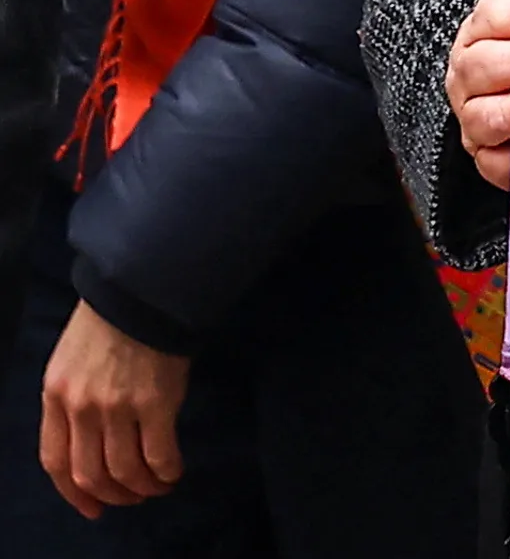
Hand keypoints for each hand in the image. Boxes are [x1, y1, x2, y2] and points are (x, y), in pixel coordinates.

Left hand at [40, 303, 187, 514]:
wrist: (146, 281)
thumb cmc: (111, 315)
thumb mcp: (73, 357)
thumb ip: (74, 397)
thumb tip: (92, 438)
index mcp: (56, 394)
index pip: (55, 461)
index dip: (73, 493)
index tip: (93, 507)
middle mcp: (81, 407)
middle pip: (90, 473)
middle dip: (112, 495)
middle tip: (131, 497)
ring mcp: (118, 406)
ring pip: (124, 471)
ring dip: (141, 488)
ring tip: (156, 486)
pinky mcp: (156, 402)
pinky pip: (158, 454)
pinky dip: (166, 472)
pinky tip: (173, 471)